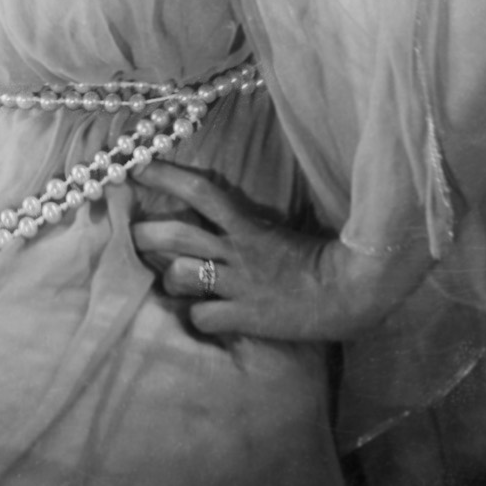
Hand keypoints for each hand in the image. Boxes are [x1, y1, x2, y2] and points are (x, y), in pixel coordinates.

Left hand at [130, 161, 429, 342]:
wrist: (352, 291)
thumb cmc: (320, 256)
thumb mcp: (278, 228)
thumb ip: (246, 221)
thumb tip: (215, 213)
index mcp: (247, 222)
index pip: (200, 189)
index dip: (166, 177)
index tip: (138, 168)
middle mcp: (236, 250)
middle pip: (175, 234)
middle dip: (145, 233)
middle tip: (132, 234)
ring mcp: (238, 284)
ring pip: (181, 273)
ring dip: (168, 275)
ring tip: (168, 277)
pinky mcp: (246, 316)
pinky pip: (203, 317)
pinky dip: (196, 317)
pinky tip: (202, 315)